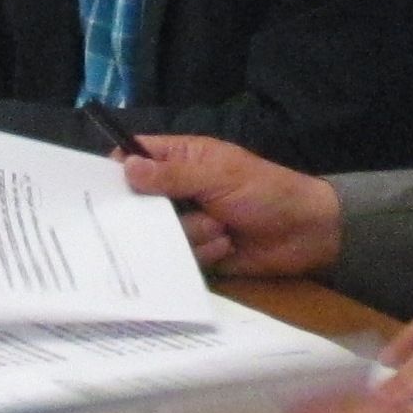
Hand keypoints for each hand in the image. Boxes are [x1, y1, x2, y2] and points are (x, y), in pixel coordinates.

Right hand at [120, 135, 341, 276]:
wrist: (308, 233)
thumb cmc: (268, 193)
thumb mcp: (220, 177)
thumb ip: (173, 174)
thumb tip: (126, 166)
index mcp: (183, 159)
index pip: (134, 156)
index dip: (116, 170)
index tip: (104, 189)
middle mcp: (178, 190)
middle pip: (136, 202)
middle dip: (152, 213)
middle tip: (169, 215)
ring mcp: (186, 221)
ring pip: (158, 232)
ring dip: (192, 232)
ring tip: (221, 227)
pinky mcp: (197, 250)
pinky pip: (179, 255)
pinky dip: (205, 251)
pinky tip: (228, 245)